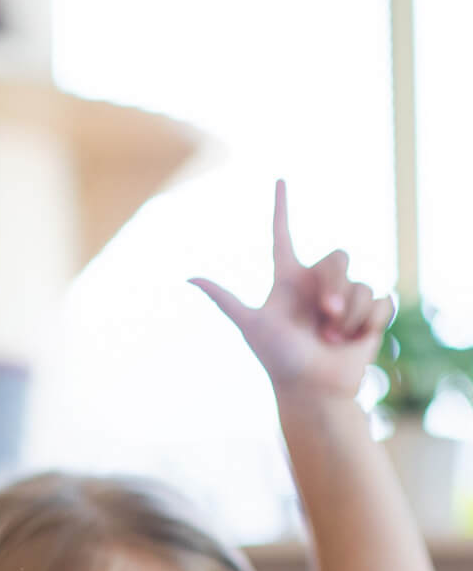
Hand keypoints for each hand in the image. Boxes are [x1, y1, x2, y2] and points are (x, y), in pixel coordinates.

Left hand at [190, 180, 393, 401]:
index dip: (281, 208)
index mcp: (288, 280)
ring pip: (360, 284)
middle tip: (325, 315)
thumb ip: (225, 299)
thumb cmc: (279, 359)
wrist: (312, 391)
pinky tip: (355, 340)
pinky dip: (367, 322)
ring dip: (348, 315)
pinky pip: (380, 300)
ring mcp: (346, 297)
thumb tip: (189, 278)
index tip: (279, 180)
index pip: (283, 236)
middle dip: (335, 286)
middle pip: (338, 256)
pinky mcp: (370, 313)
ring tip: (332, 338)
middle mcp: (317, 284)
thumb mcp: (251, 325)